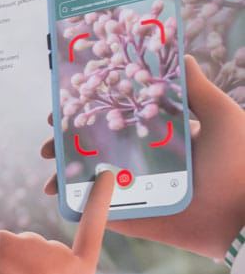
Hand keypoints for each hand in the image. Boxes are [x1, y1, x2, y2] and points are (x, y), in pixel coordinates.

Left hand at [0, 170, 113, 273]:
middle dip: (26, 263)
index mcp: (80, 269)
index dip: (100, 199)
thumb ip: (58, 272)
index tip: (105, 174)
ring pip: (17, 245)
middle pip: (40, 245)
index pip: (94, 228)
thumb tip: (39, 255)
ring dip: (7, 262)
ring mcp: (37, 245)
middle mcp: (62, 255)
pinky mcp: (11, 243)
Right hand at [41, 55, 244, 260]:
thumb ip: (198, 90)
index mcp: (161, 138)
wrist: (242, 215)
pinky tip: (58, 198)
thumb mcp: (222, 118)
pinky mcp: (132, 218)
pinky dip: (76, 206)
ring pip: (90, 181)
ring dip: (65, 177)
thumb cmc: (239, 163)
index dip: (89, 114)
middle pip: (95, 150)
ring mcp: (135, 192)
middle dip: (66, 147)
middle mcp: (144, 163)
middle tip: (48, 145)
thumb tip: (182, 55)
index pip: (116, 121)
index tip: (65, 106)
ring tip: (50, 178)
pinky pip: (98, 212)